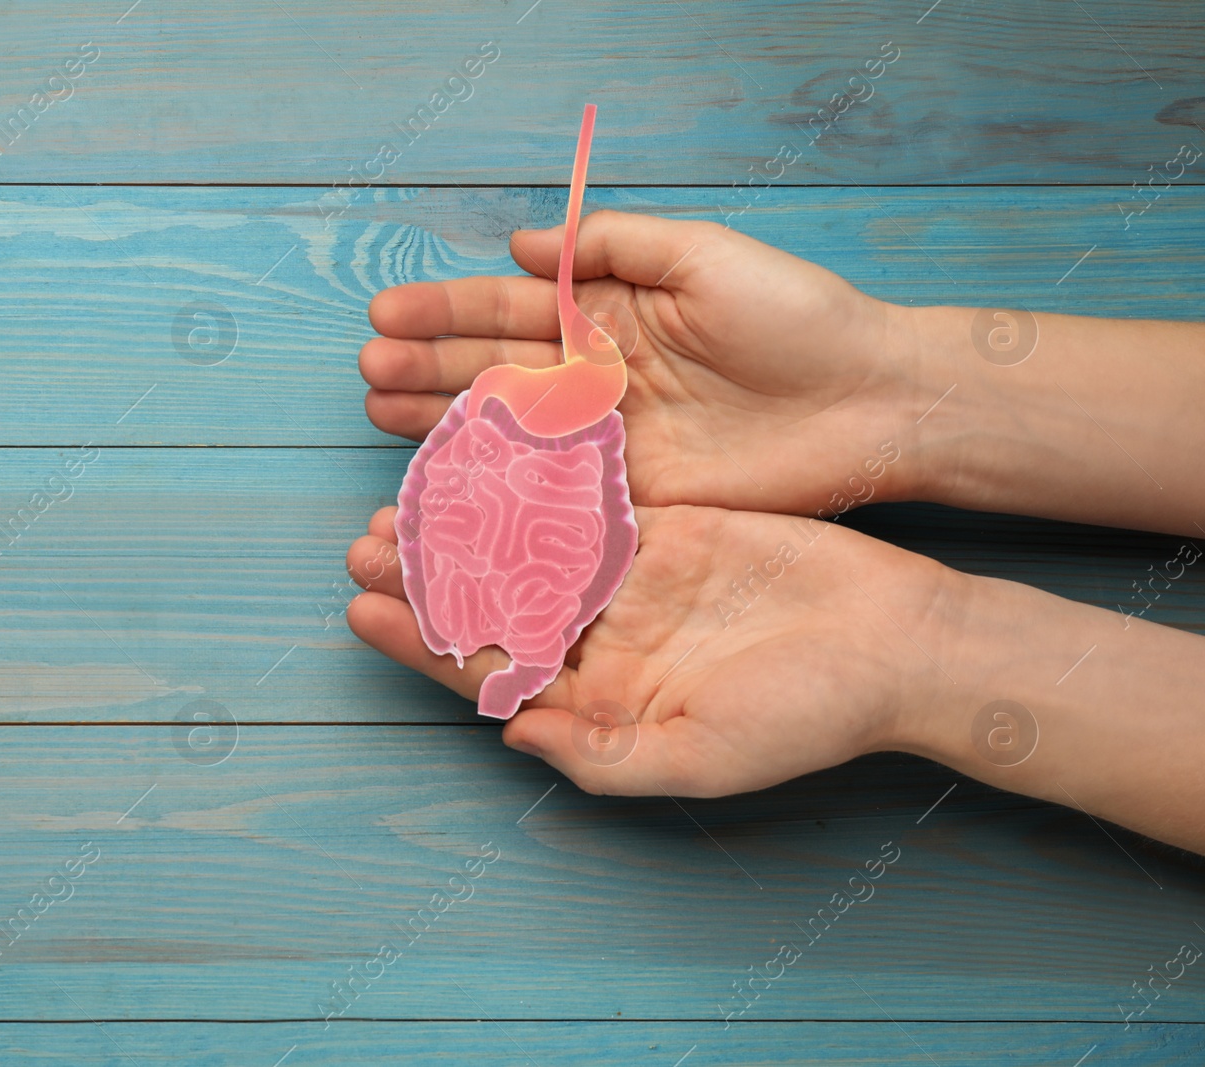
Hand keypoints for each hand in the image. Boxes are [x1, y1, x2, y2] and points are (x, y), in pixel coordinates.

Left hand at [347, 502, 960, 795]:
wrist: (895, 642)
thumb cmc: (806, 715)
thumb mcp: (701, 759)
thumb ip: (600, 757)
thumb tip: (510, 736)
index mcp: (599, 700)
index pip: (491, 672)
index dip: (426, 644)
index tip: (365, 612)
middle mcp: (604, 641)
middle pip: (494, 605)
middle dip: (427, 578)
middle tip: (364, 542)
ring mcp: (631, 582)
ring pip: (526, 549)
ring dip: (466, 527)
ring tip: (403, 498)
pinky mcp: (664, 528)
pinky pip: (584, 502)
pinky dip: (534, 483)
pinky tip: (484, 458)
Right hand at [362, 210, 951, 517]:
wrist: (868, 403)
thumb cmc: (795, 317)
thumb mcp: (703, 255)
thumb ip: (613, 247)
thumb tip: (523, 245)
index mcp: (611, 312)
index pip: (511, 309)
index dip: (446, 311)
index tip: (386, 313)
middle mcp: (599, 373)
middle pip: (495, 368)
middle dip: (428, 367)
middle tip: (368, 371)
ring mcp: (609, 435)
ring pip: (510, 428)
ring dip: (444, 420)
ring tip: (381, 412)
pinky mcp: (628, 492)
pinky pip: (549, 486)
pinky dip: (495, 482)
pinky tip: (443, 475)